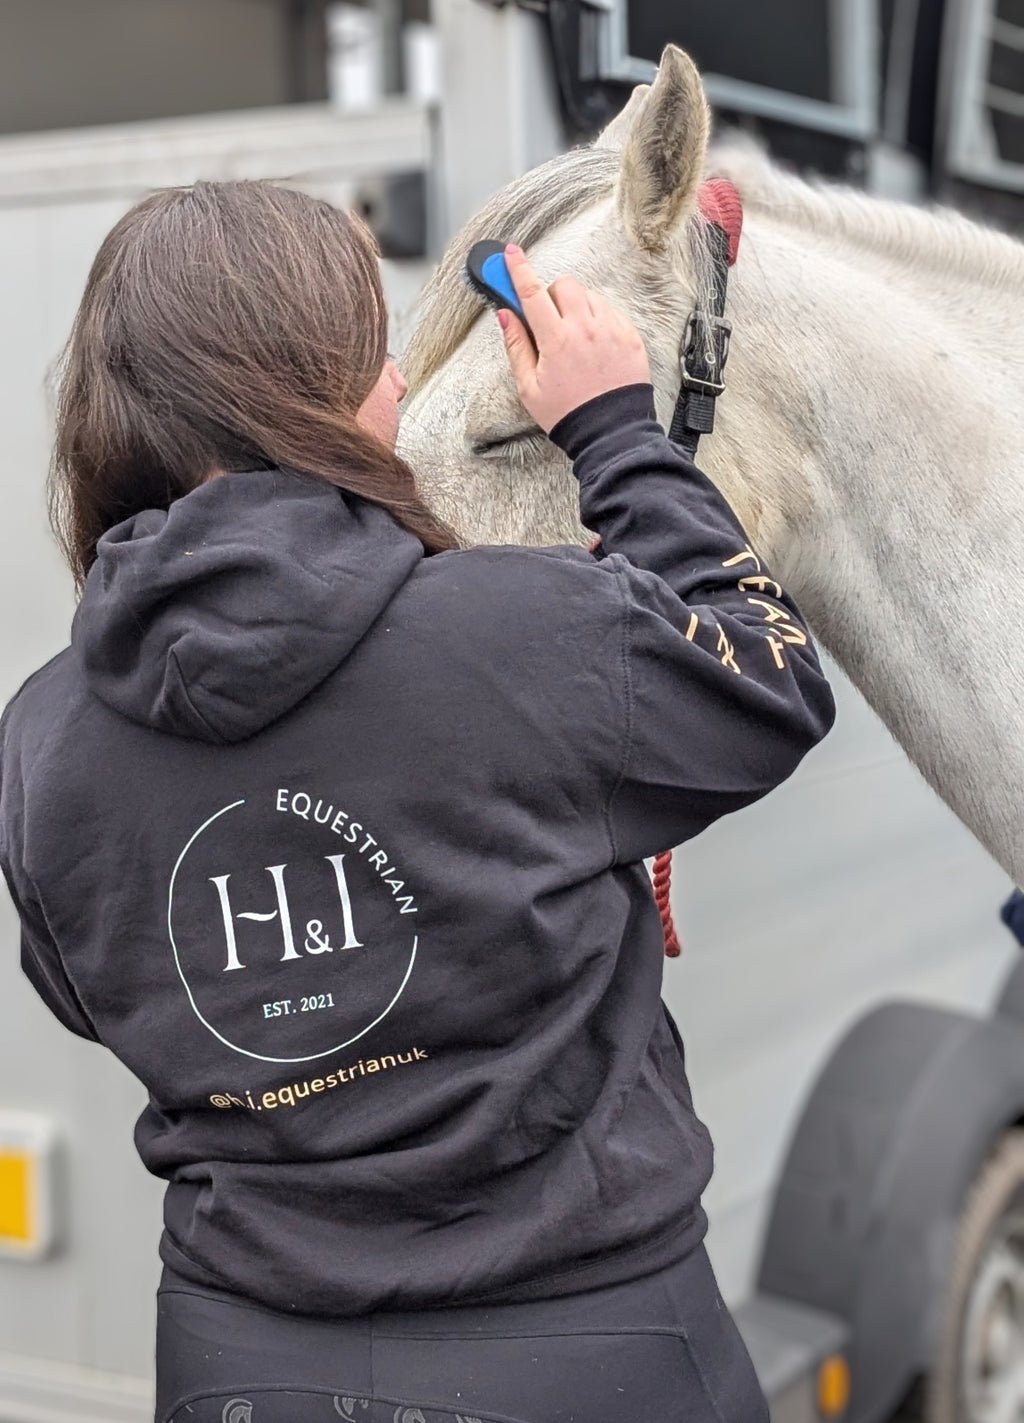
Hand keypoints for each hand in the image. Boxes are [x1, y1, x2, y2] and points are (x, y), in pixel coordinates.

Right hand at [498, 245, 652, 433]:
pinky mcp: (631, 337)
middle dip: (553, 294)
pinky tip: (595, 347)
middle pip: (565, 285)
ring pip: (590, 297)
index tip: (511, 253)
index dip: (518, 269)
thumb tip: (505, 314)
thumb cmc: (568, 414)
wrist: (611, 433)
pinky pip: (611, 312)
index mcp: (556, 339)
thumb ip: (516, 346)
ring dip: (578, 308)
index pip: (532, 292)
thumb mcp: (529, 387)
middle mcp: (586, 327)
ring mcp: (612, 330)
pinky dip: (600, 321)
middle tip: (550, 320)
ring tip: (576, 340)